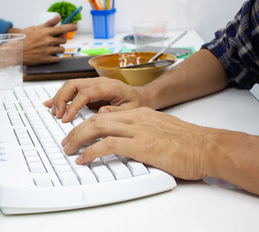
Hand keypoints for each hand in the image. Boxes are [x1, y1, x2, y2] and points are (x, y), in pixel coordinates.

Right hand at [20, 16, 77, 65]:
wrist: (15, 52)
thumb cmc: (24, 39)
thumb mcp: (35, 29)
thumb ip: (48, 24)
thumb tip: (59, 17)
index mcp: (45, 32)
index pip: (62, 29)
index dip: (71, 27)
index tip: (76, 26)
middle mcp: (48, 41)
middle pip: (63, 40)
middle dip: (60, 40)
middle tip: (53, 41)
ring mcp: (48, 51)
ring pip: (62, 50)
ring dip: (58, 49)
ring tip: (50, 49)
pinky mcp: (46, 60)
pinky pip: (58, 58)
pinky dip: (55, 57)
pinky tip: (49, 55)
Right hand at [43, 77, 148, 122]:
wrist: (142, 97)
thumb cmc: (138, 103)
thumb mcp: (131, 110)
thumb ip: (116, 112)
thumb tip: (99, 113)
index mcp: (108, 86)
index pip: (85, 93)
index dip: (73, 105)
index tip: (66, 118)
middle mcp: (98, 82)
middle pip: (73, 84)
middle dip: (62, 99)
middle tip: (58, 116)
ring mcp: (93, 84)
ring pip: (69, 86)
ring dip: (59, 98)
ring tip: (55, 113)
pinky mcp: (89, 89)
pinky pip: (72, 90)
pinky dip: (60, 97)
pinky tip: (50, 103)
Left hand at [62, 107, 208, 179]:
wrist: (206, 146)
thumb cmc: (186, 141)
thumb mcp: (158, 128)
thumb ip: (139, 127)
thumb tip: (120, 131)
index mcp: (139, 114)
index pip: (104, 114)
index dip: (86, 123)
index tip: (77, 133)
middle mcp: (135, 118)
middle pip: (96, 119)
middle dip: (76, 130)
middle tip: (66, 142)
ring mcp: (137, 130)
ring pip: (97, 127)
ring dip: (78, 139)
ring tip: (69, 149)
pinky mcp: (141, 145)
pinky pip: (108, 145)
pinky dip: (91, 151)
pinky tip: (84, 159)